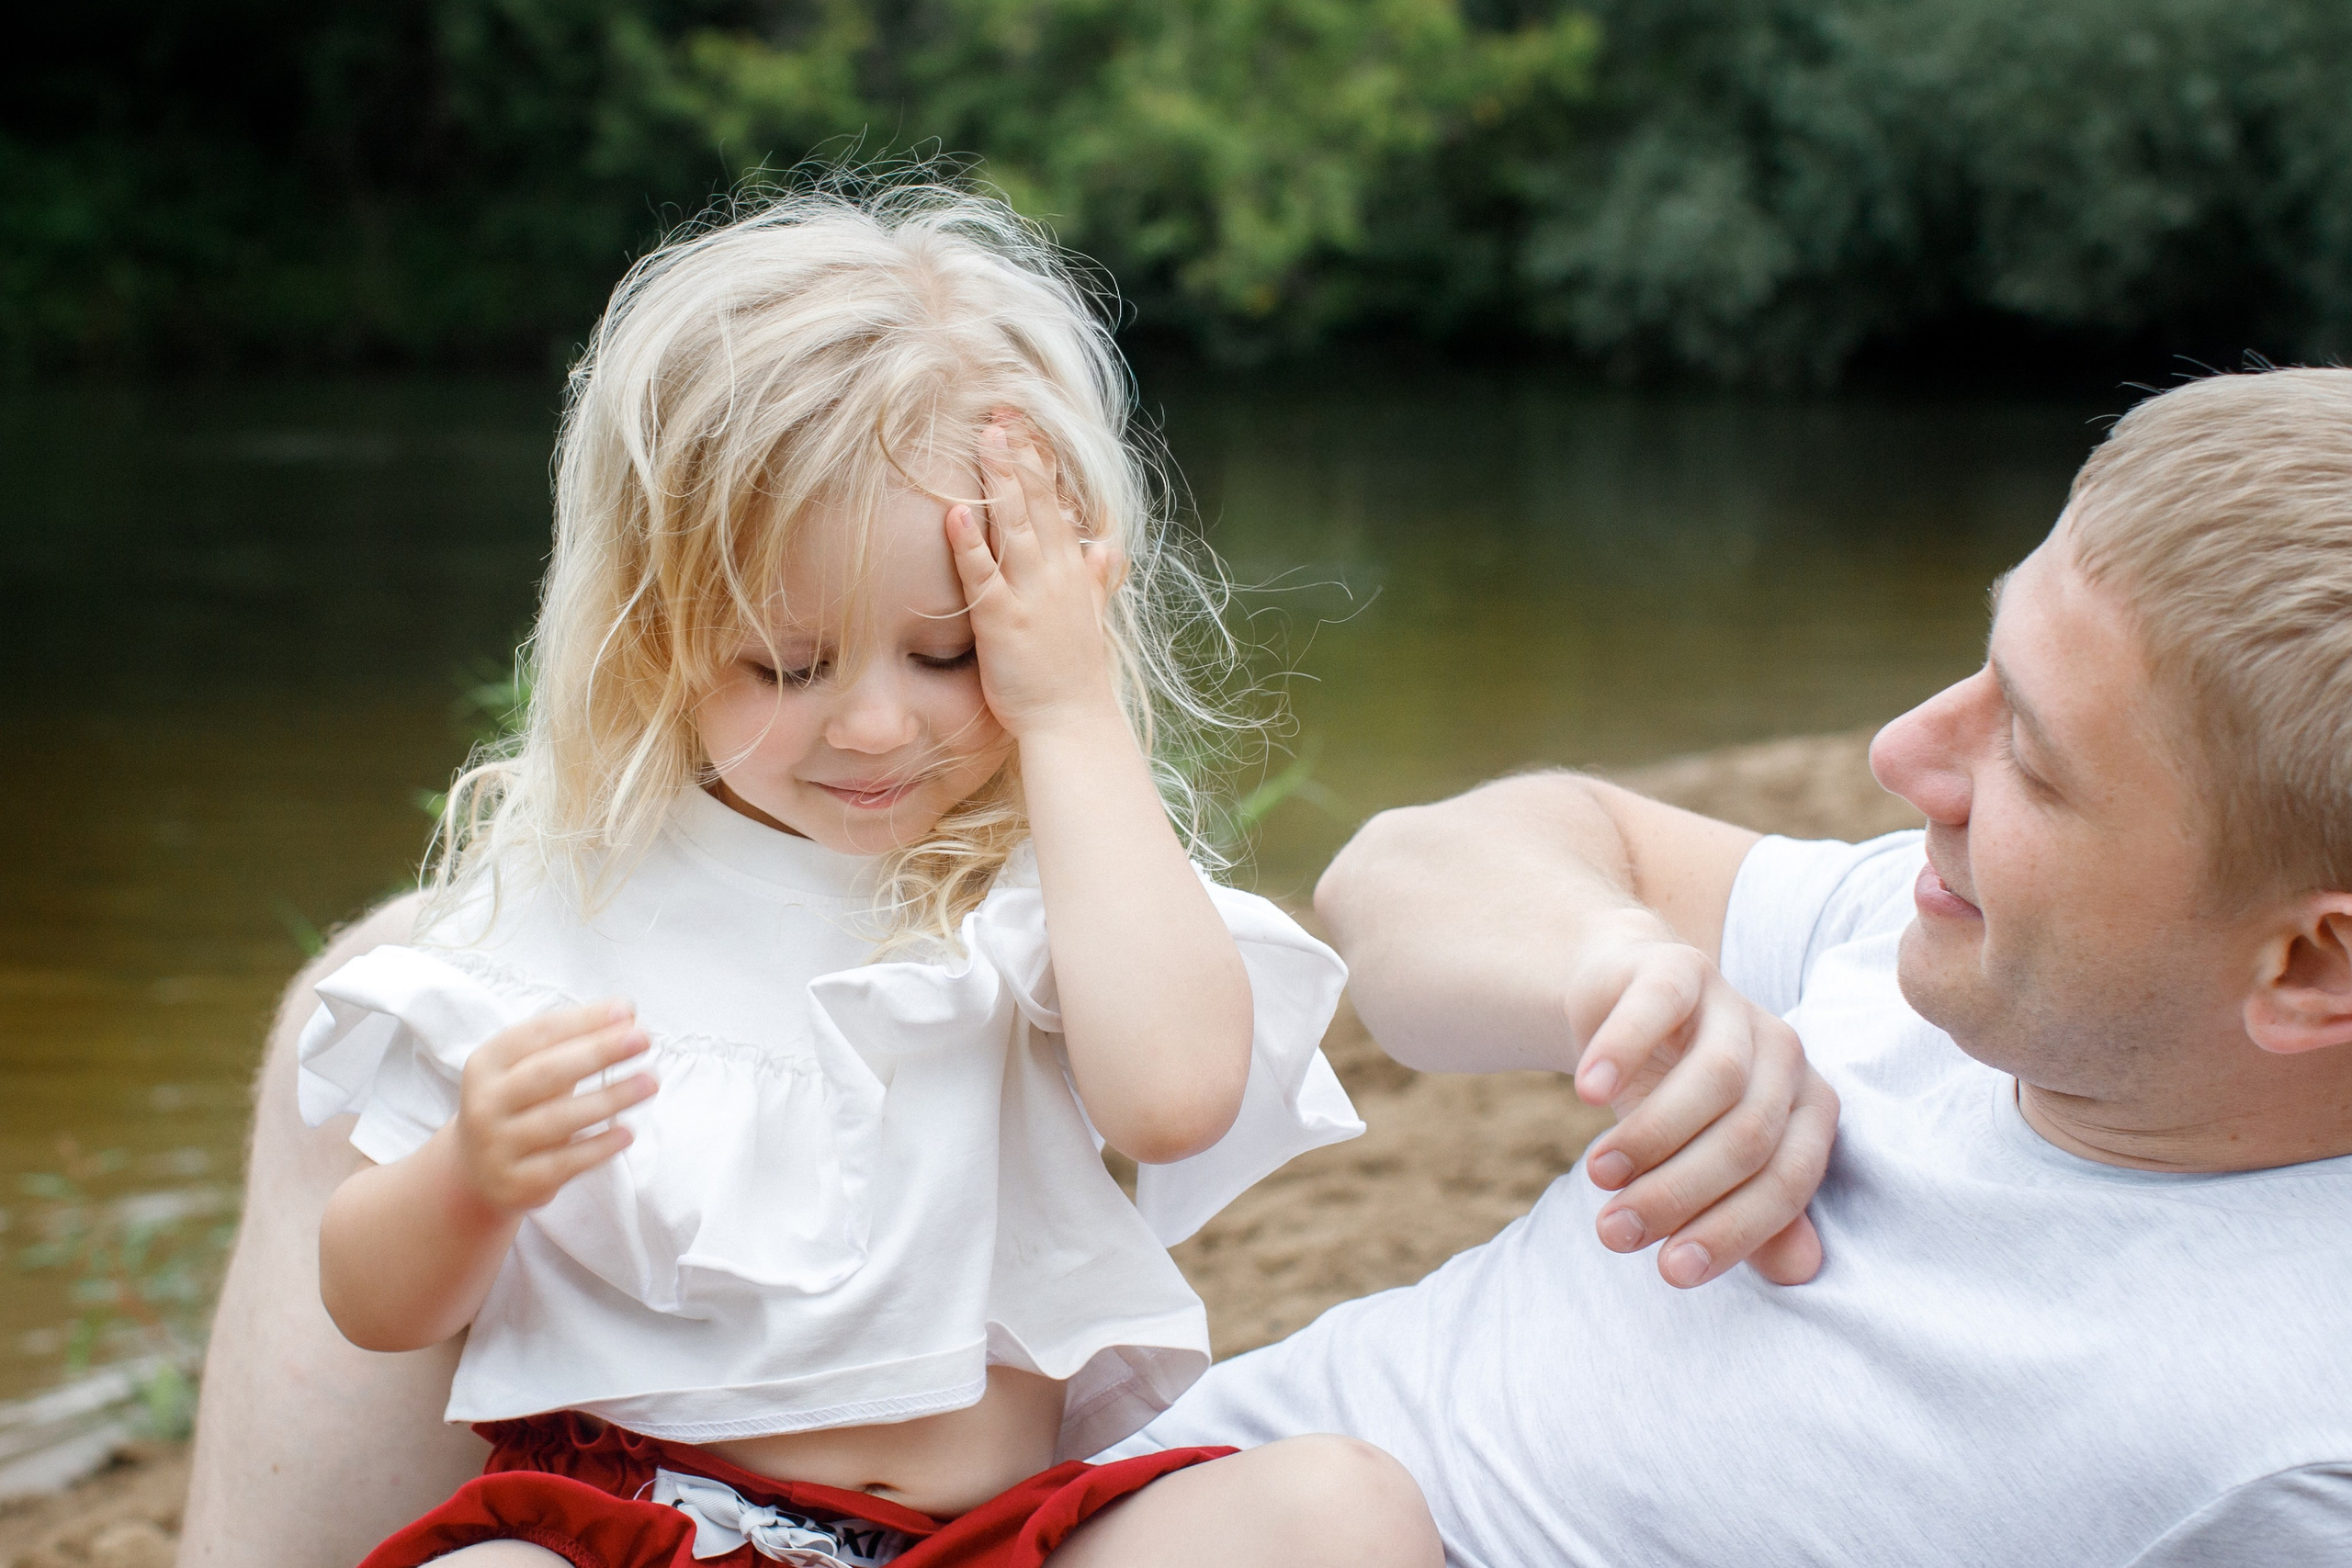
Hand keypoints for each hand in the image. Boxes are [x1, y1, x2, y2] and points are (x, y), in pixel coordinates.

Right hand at [454, 1000, 655, 1211]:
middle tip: (643, 1039)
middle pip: (547, 1072)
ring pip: (558, 1119)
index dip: (583, 1021)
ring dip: (610, 1098)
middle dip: (599, 1052)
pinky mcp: (516, 1183)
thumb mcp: (530, 1069)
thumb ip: (572, 1042)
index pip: (538, 1034)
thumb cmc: (521, 1105)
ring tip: (650, 1082)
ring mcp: (497, 1145)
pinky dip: (599, 1147)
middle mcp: (485, 1103)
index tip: (627, 1011)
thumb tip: (627, 1015)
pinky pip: (565, 1162)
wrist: (478, 1173)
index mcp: (487, 1063)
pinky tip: (628, 1132)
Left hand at [945, 416, 1124, 739]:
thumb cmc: (1075, 678)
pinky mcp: (1002, 621)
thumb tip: (1107, 548)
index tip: (1025, 423)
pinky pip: (983, 576)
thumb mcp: (1093, 620)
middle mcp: (1055, 574)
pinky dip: (970, 544)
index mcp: (1072, 571)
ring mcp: (1029, 595)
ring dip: (1000, 481)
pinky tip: (956, 513)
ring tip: (985, 439)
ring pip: (1014, 526)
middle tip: (1001, 409)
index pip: (1057, 502)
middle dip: (1019, 453)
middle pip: (1037, 501)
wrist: (1074, 724)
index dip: (1040, 460)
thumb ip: (1098, 580)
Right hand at [1565, 921, 1837, 1287]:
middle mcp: (1785, 1053)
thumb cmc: (1673, 1095)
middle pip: (1749, 1136)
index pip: (1788, 1181)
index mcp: (1808, 1107)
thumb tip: (1800, 1273)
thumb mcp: (1705, 1160)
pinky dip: (1623, 1051)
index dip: (1733, 1231)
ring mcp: (1735, 1005)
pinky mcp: (1680, 966)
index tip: (1670, 1271)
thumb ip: (1755, 1216)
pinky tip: (1588, 1095)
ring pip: (1716, 1078)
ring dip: (1652, 1136)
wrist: (1624, 999)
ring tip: (1597, 1176)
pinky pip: (1659, 1008)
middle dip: (1678, 1194)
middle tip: (1614, 1233)